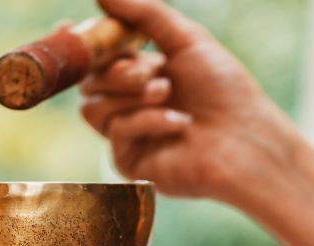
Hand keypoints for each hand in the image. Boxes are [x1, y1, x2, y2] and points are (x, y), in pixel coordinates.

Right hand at [82, 0, 301, 208]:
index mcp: (141, 73)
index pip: (97, 59)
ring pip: (93, 107)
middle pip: (88, 81)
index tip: (66, 26)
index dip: (80, 44)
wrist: (247, 139)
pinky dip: (147, 121)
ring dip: (130, 95)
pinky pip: (116, 133)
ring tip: (166, 94)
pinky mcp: (131, 162)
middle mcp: (131, 104)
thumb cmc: (225, 90)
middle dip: (116, 71)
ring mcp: (129, 135)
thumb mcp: (186, 40)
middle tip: (151, 71)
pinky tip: (179, 123)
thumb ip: (145, 14)